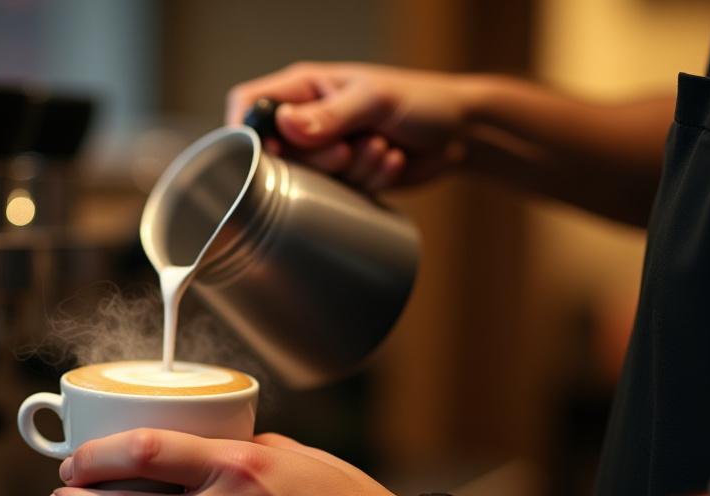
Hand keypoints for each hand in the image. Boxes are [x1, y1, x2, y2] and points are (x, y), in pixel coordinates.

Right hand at [225, 62, 475, 192]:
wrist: (460, 131)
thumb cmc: (421, 99)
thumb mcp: (375, 100)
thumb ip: (330, 115)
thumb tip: (284, 127)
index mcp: (303, 89)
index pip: (248, 106)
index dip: (249, 134)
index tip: (276, 154)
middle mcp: (306, 121)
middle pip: (278, 155)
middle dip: (319, 161)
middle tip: (349, 150)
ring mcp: (325, 152)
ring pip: (311, 181)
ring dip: (354, 172)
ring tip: (382, 148)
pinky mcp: (345, 178)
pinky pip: (340, 193)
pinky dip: (369, 183)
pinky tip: (392, 162)